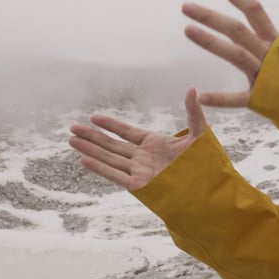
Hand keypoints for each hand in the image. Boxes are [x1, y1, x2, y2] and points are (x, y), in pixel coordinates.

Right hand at [68, 88, 206, 189]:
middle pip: (112, 144)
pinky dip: (99, 168)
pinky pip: (114, 175)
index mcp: (154, 144)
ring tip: (71, 140)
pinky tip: (84, 160)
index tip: (93, 118)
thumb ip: (193, 112)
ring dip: (90, 150)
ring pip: (109, 158)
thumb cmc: (205, 163)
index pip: (127, 132)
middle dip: (92, 136)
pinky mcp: (139, 186)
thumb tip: (192, 89)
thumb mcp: (199, 134)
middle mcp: (143, 157)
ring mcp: (139, 171)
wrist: (207, 189)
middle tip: (72, 128)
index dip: (110, 125)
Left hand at [182, 0, 278, 107]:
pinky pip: (239, 98)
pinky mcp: (262, 97)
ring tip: (187, 29)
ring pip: (236, 54)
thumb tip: (267, 34)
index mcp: (275, 41)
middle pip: (237, 29)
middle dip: (211, 16)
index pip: (254, 10)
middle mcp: (268, 52)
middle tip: (185, 7)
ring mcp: (264, 73)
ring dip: (211, 41)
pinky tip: (202, 96)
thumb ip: (278, 44)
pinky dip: (221, 99)